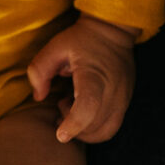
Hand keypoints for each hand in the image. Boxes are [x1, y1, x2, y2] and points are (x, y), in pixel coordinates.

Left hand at [27, 15, 136, 143]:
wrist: (113, 30)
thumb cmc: (81, 39)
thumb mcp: (55, 46)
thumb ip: (40, 70)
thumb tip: (39, 96)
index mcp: (94, 75)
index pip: (88, 105)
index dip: (73, 124)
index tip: (60, 133)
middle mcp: (113, 90)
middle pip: (93, 125)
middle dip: (72, 126)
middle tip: (61, 104)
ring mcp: (123, 98)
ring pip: (104, 132)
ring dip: (83, 132)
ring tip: (71, 111)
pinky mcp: (125, 102)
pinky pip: (111, 128)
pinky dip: (94, 130)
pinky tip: (83, 114)